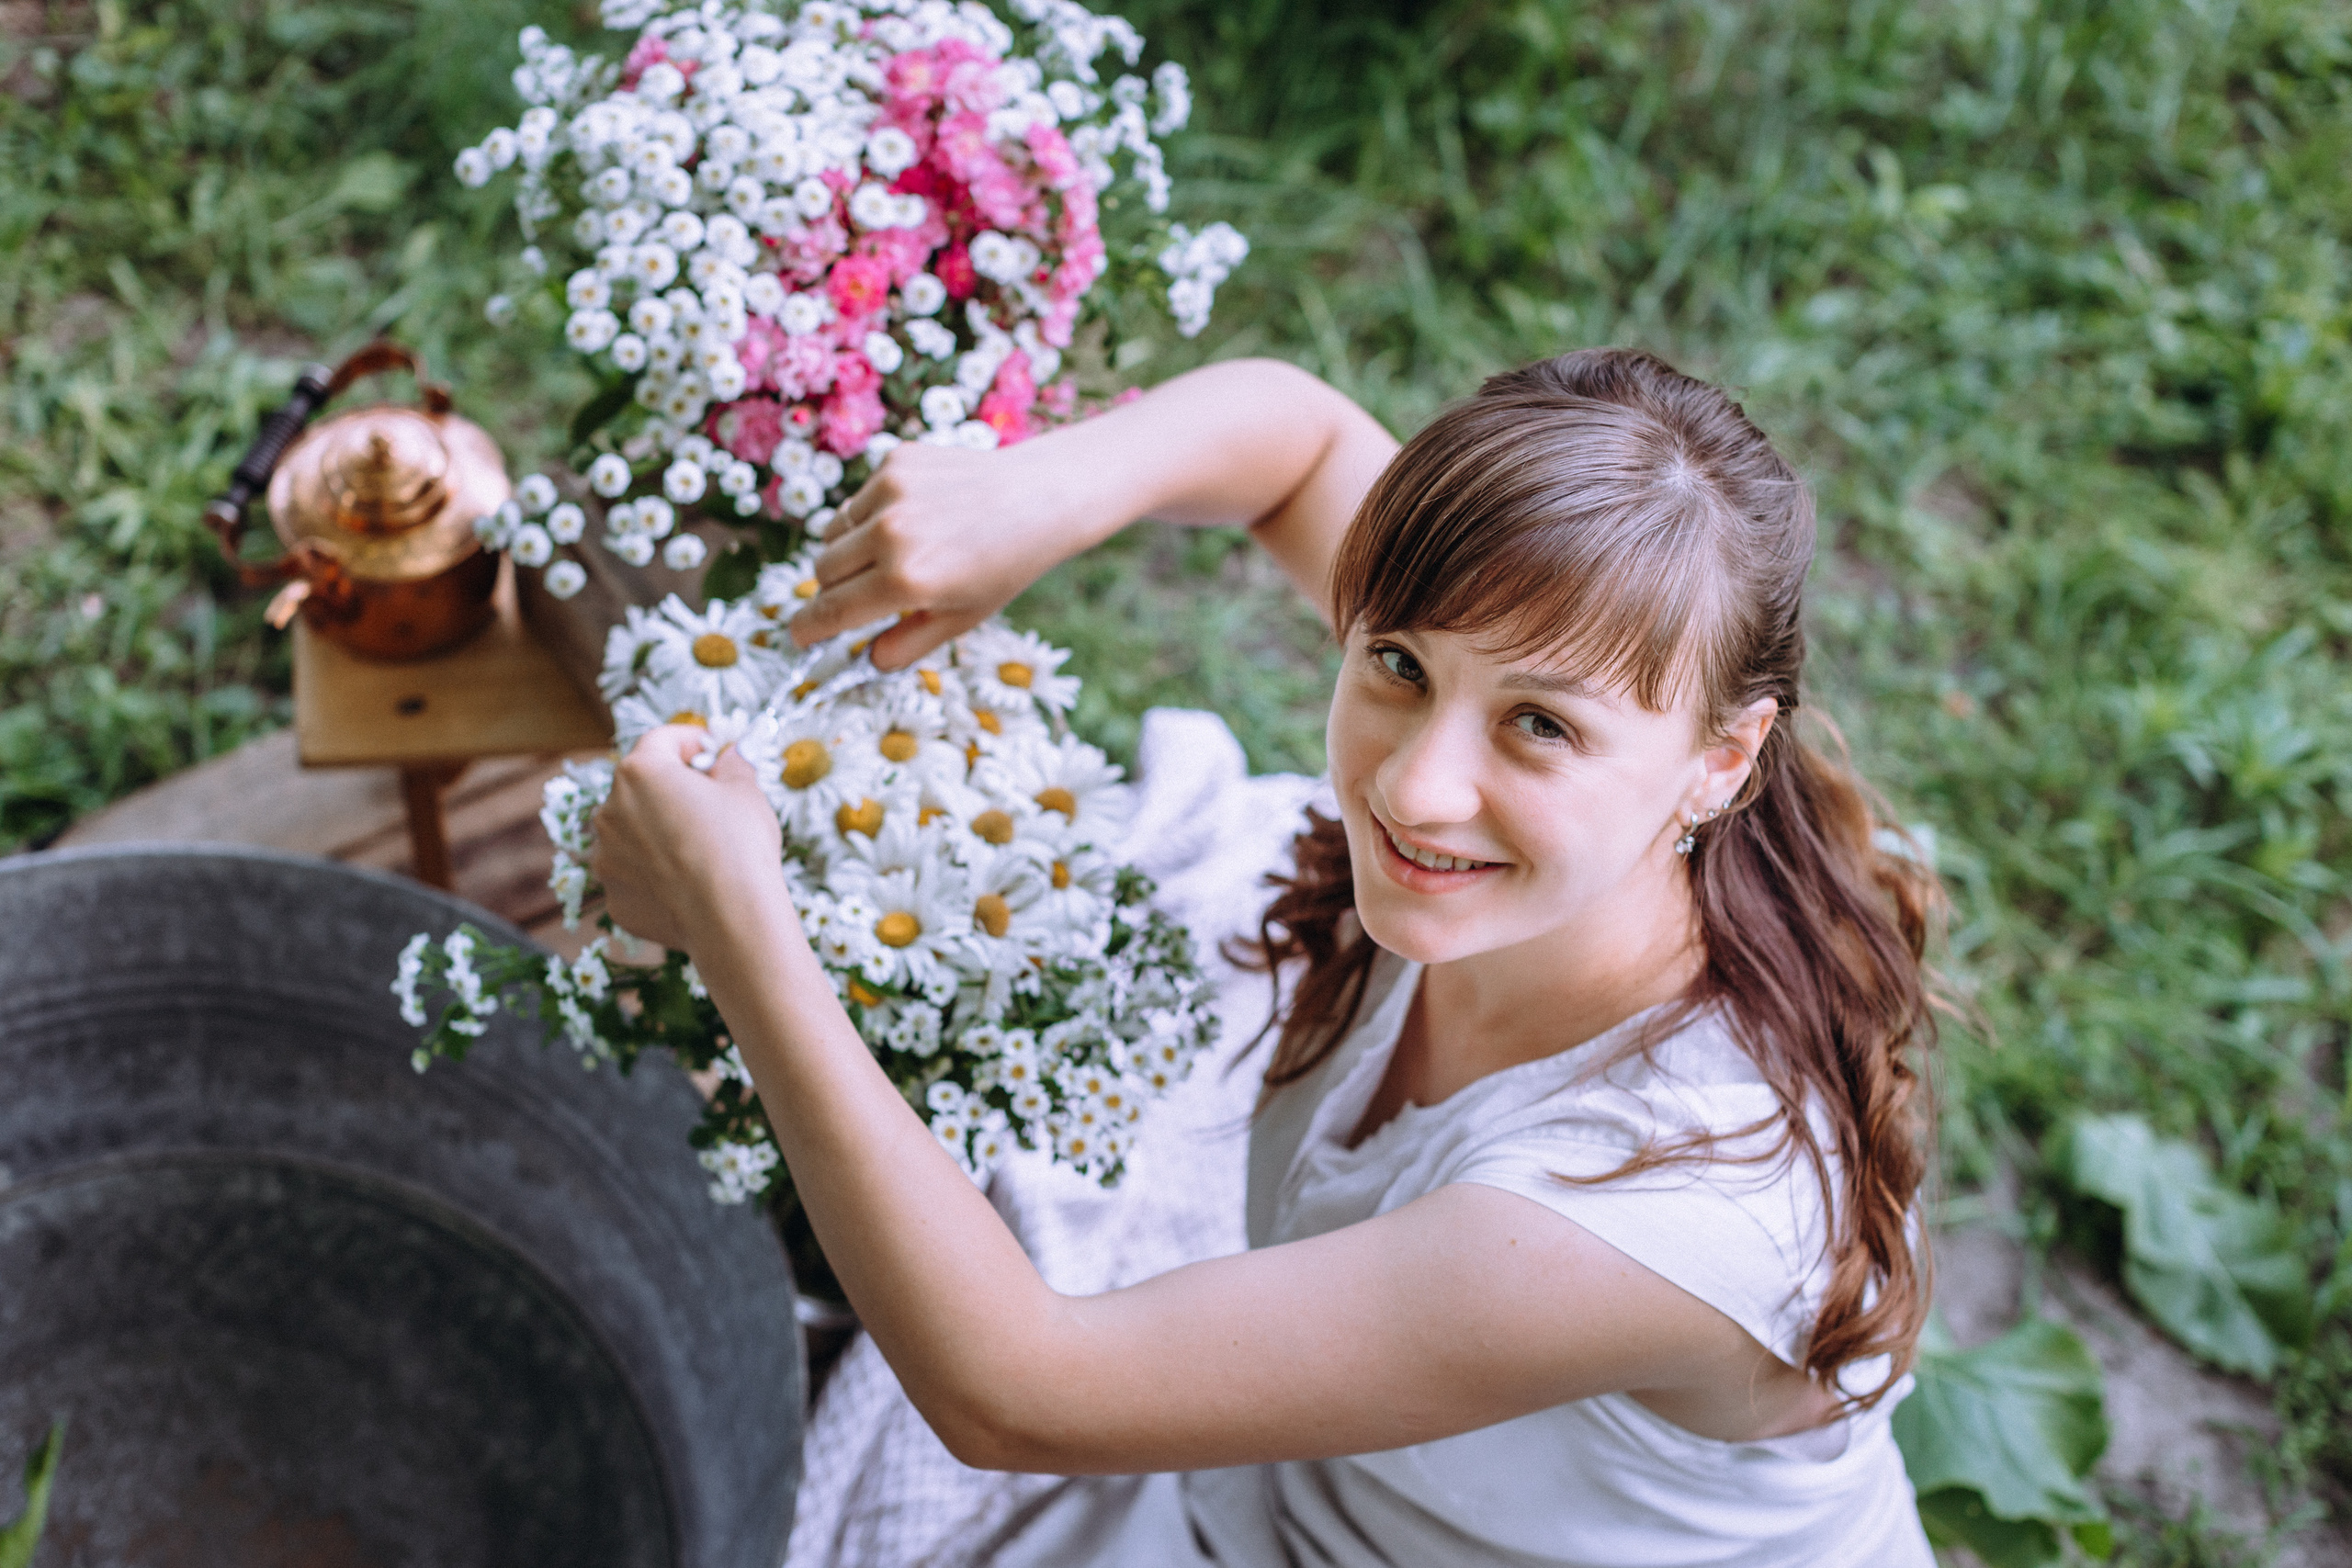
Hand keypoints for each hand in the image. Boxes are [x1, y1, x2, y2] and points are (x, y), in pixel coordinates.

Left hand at [591, 726, 789, 954]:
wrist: (731, 919)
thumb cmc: (738, 847)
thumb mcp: (746, 791)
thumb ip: (732, 765)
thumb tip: (730, 756)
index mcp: (640, 772)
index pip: (662, 740)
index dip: (692, 742)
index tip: (713, 754)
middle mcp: (610, 809)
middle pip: (642, 787)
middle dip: (672, 790)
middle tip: (711, 806)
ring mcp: (606, 856)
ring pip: (633, 832)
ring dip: (659, 832)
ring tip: (699, 851)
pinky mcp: (614, 895)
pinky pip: (634, 874)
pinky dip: (655, 874)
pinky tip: (688, 884)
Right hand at [789, 441, 1086, 668]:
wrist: (1040, 498)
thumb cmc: (1004, 565)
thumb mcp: (961, 619)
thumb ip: (906, 646)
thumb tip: (866, 660)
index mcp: (906, 581)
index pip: (830, 610)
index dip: (807, 627)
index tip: (799, 635)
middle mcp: (891, 534)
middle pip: (822, 571)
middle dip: (834, 589)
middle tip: (865, 593)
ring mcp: (890, 491)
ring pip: (834, 533)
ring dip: (851, 550)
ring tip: (900, 552)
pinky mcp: (895, 461)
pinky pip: (858, 499)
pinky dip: (872, 515)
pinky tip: (917, 517)